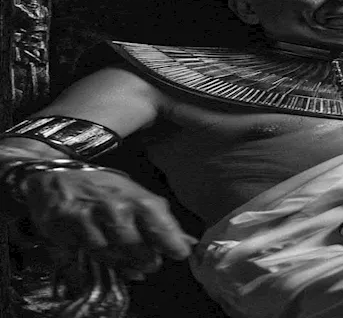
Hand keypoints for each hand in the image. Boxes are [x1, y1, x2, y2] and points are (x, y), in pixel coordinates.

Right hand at [22, 168, 196, 279]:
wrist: (56, 174)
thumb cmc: (103, 187)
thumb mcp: (133, 194)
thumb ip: (157, 217)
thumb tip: (186, 242)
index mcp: (135, 198)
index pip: (159, 224)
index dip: (171, 243)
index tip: (179, 254)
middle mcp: (112, 208)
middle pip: (134, 245)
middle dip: (146, 259)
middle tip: (150, 265)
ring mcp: (85, 219)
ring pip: (108, 254)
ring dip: (121, 265)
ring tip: (130, 267)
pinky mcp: (60, 230)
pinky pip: (77, 258)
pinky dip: (87, 268)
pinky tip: (93, 268)